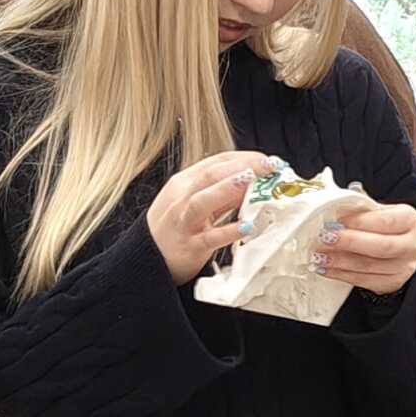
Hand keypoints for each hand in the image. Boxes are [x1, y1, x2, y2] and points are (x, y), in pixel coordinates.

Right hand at [151, 151, 277, 284]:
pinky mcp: (189, 246)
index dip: (243, 157)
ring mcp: (184, 222)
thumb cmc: (174, 228)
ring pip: (204, 200)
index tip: (266, 159)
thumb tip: (254, 184)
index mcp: (184, 183)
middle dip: (242, 166)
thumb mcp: (193, 203)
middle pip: (210, 175)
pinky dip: (229, 231)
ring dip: (229, 188)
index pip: (216, 162)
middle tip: (269, 165)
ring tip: (253, 181)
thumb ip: (221, 194)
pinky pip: (211, 237)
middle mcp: (182, 198)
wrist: (146, 259)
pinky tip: (247, 226)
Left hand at [316, 201, 415, 294]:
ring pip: (370, 265)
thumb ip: (359, 209)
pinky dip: (342, 274)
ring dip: (340, 260)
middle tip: (325, 238)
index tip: (337, 220)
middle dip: (349, 242)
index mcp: (410, 219)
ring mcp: (405, 266)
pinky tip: (326, 269)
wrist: (392, 246)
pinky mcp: (393, 282)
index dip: (360, 222)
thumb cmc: (379, 225)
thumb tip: (331, 209)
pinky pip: (365, 281)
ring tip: (319, 255)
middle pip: (381, 246)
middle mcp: (412, 244)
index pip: (386, 221)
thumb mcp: (375, 210)